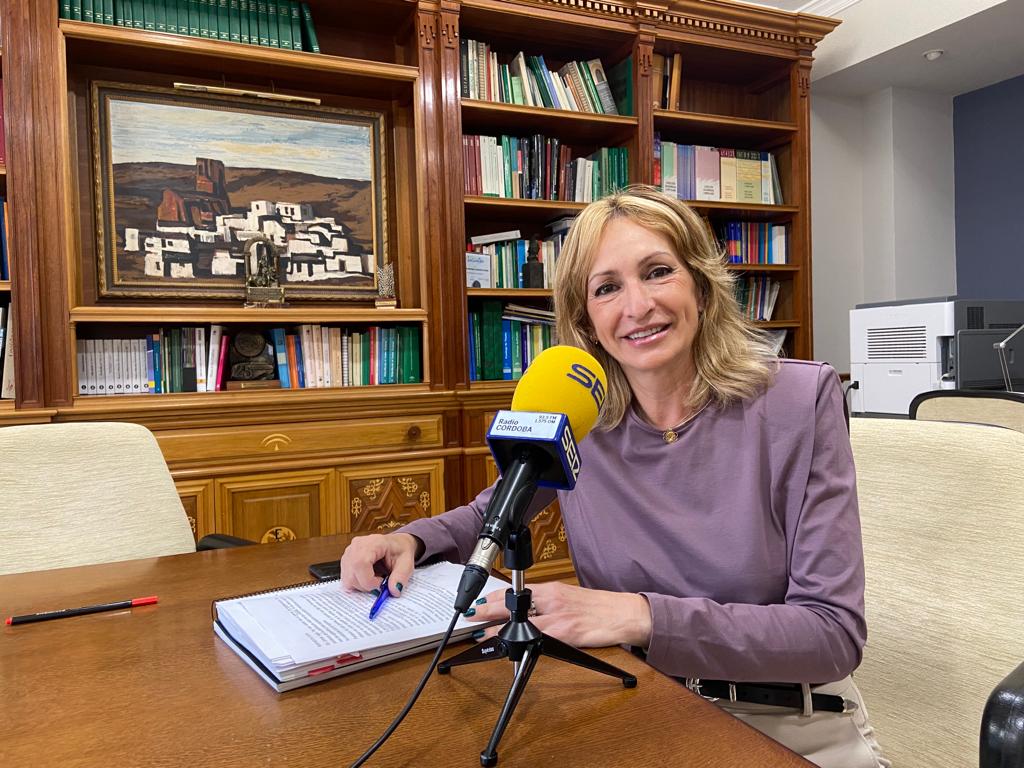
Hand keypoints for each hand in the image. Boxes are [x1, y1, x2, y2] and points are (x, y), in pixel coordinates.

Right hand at [339, 533, 420, 596]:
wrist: (396, 544)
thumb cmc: (400, 550)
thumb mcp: (407, 562)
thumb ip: (401, 576)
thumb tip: (394, 591)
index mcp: (372, 543)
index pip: (360, 563)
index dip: (369, 580)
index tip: (381, 583)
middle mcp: (356, 546)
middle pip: (351, 575)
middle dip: (367, 585)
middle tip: (380, 581)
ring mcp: (348, 553)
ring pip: (347, 579)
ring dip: (362, 585)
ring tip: (374, 578)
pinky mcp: (346, 561)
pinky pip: (346, 579)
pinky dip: (357, 583)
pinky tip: (368, 577)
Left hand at [466, 581, 651, 648]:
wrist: (624, 614)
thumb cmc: (598, 607)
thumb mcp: (569, 598)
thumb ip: (547, 604)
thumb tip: (525, 612)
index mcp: (553, 589)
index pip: (517, 591)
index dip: (494, 597)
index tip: (479, 602)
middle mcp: (553, 599)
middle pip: (514, 603)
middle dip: (489, 610)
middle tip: (471, 615)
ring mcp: (559, 616)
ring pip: (522, 621)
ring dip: (500, 628)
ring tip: (483, 634)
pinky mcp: (567, 632)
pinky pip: (539, 637)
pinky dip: (523, 640)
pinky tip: (513, 645)